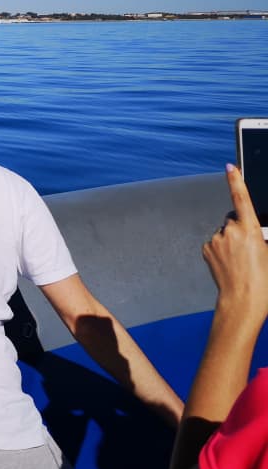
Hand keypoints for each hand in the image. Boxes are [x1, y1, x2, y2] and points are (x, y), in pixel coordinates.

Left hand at [203, 165, 267, 331]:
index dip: (236, 181)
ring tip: (239, 262)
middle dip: (239, 230)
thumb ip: (258, 236)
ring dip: (230, 242)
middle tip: (248, 251)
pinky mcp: (206, 249)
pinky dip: (221, 250)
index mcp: (250, 230)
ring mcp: (216, 240)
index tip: (230, 167)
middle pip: (233, 221)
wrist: (243, 300)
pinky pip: (215, 244)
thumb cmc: (262, 280)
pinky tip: (229, 264)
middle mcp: (230, 231)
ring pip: (224, 234)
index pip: (241, 199)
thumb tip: (251, 232)